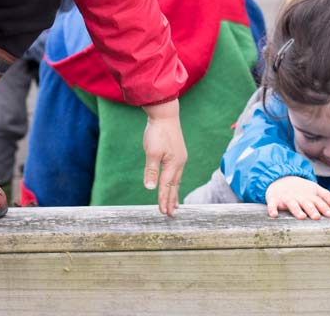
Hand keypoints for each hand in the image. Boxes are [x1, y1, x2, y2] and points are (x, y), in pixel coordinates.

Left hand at [142, 99, 186, 216]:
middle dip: (171, 201)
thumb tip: (150, 188)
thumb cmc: (157, 132)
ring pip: (176, 180)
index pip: (166, 187)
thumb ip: (151, 170)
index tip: (163, 213)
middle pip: (174, 186)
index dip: (163, 200)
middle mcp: (179, 163)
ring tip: (174, 205)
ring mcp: (179, 158)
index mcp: (173, 164)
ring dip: (174, 193)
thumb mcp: (152, 152)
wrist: (165, 114)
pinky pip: (176, 173)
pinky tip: (172, 184)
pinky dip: (174, 182)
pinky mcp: (177, 154)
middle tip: (170, 215)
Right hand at [264, 176, 329, 219]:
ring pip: (291, 204)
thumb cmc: (299, 188)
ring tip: (301, 216)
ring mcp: (286, 198)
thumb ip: (324, 195)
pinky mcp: (274, 199)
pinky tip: (274, 215)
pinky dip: (272, 209)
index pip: (318, 201)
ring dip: (296, 210)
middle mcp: (298, 196)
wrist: (279, 178)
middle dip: (311, 209)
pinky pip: (272, 205)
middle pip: (306, 203)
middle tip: (316, 217)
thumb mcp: (313, 188)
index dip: (324, 207)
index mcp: (308, 195)